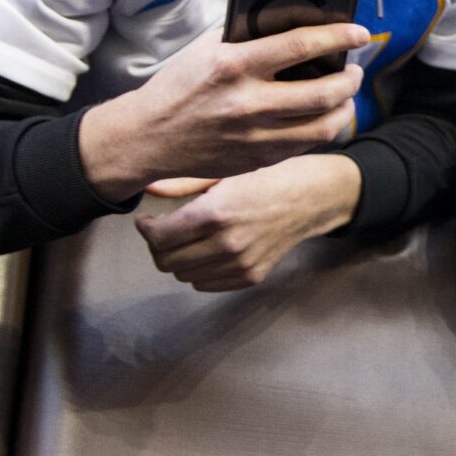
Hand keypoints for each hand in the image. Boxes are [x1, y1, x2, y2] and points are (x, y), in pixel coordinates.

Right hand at [78, 23, 369, 199]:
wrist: (148, 138)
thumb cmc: (177, 88)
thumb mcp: (205, 49)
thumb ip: (244, 35)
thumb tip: (289, 21)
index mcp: (234, 65)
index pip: (301, 45)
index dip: (339, 38)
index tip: (359, 33)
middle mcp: (248, 103)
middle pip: (325, 92)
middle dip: (351, 79)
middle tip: (355, 70)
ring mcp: (256, 136)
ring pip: (324, 126)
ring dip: (345, 108)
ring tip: (346, 95)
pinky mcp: (259, 160)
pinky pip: (305, 145)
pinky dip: (321, 129)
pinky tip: (322, 117)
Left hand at [137, 153, 359, 290]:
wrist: (310, 198)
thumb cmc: (266, 177)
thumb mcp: (223, 171)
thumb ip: (182, 184)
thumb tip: (147, 189)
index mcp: (215, 213)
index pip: (158, 237)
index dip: (145, 230)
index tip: (148, 221)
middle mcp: (226, 244)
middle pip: (166, 261)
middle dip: (157, 246)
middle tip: (163, 230)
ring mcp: (240, 264)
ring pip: (183, 275)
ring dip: (177, 258)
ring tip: (185, 239)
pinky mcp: (250, 276)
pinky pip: (205, 284)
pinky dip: (198, 270)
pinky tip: (205, 250)